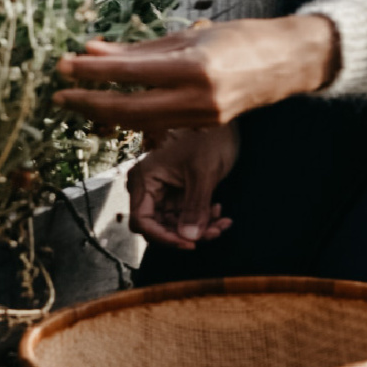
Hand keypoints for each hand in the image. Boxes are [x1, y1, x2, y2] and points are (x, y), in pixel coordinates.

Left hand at [54, 14, 338, 134]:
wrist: (288, 63)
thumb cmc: (241, 39)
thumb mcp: (189, 35)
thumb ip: (140, 48)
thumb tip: (92, 50)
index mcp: (194, 66)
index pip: (130, 72)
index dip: (93, 71)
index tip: (64, 66)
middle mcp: (198, 97)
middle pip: (130, 107)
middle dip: (90, 102)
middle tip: (59, 94)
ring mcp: (203, 116)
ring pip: (141, 121)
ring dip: (106, 112)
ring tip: (77, 101)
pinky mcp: (206, 127)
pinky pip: (160, 124)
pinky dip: (133, 116)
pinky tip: (113, 107)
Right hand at [128, 125, 239, 248]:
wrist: (223, 122)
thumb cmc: (209, 138)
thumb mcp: (203, 174)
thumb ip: (195, 207)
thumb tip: (188, 239)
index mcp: (145, 179)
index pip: (142, 221)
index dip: (163, 237)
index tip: (189, 244)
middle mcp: (150, 187)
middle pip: (159, 226)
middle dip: (186, 234)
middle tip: (213, 233)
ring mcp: (165, 191)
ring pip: (176, 224)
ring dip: (200, 228)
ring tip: (222, 223)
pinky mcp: (180, 193)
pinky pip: (187, 215)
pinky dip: (204, 219)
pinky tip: (221, 213)